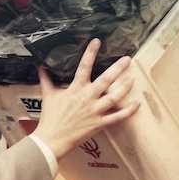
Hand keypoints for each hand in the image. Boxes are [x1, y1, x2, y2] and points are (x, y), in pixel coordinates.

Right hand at [32, 39, 139, 160]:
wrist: (52, 138)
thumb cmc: (50, 117)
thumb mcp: (48, 95)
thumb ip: (47, 80)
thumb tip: (41, 67)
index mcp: (75, 88)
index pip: (84, 66)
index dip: (90, 53)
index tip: (97, 41)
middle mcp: (87, 97)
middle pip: (106, 80)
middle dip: (118, 68)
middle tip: (127, 59)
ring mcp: (95, 110)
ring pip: (114, 97)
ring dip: (124, 87)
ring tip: (132, 79)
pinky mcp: (100, 123)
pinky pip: (117, 117)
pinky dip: (128, 110)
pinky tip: (137, 103)